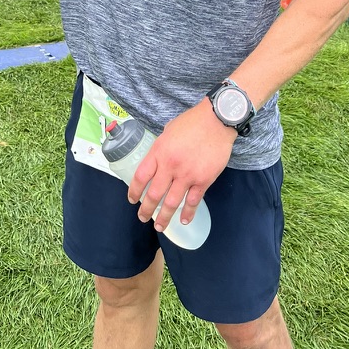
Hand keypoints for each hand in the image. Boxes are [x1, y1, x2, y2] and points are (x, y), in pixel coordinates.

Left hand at [128, 100, 235, 232]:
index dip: (134, 191)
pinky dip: (188, 213)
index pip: (141, 176)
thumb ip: (162, 146)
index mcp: (159, 151)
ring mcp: (187, 175)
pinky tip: (184, 220)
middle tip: (142, 217)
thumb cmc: (192, 122)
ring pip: (172, 202)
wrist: (217, 121)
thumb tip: (160, 157)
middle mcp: (170, 166)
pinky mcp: (203, 180)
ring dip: (164, 217)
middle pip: (154, 194)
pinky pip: (193, 201)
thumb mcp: (169, 130)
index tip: (132, 199)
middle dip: (146, 209)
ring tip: (160, 227)